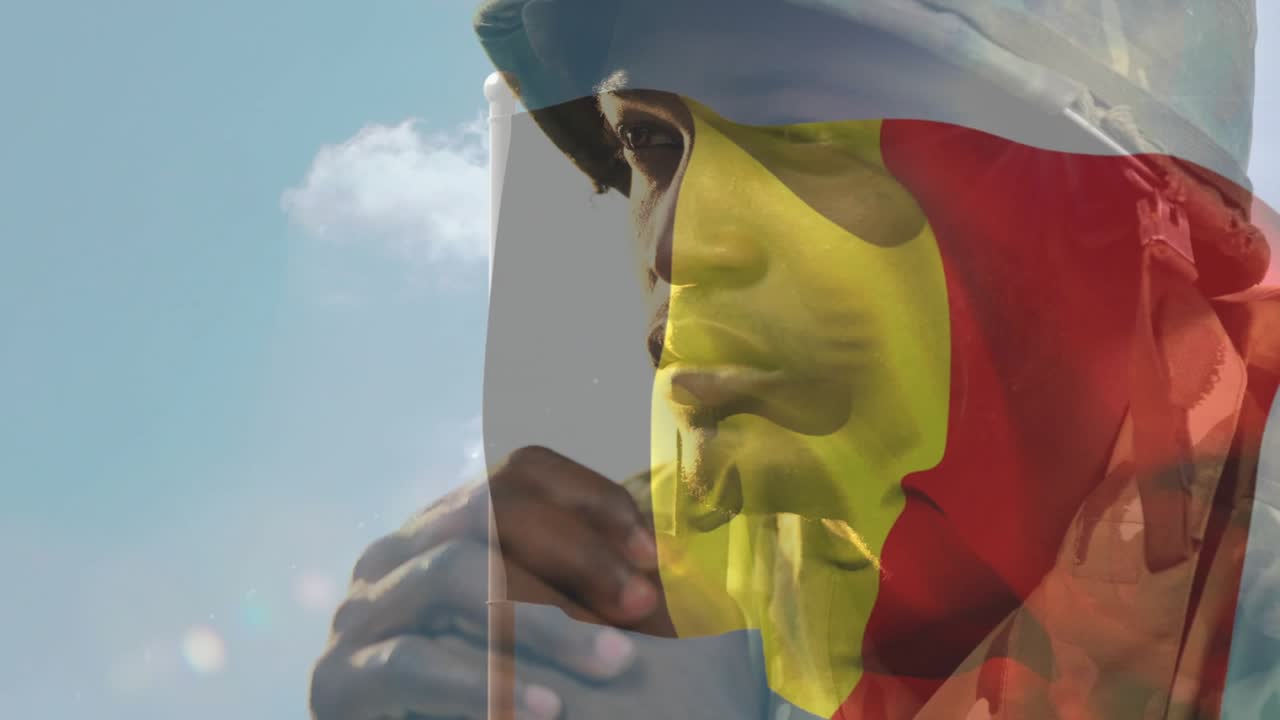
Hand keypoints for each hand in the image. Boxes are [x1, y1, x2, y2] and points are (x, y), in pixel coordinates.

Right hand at [309, 446, 680, 719]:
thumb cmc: (504, 699)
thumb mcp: (551, 633)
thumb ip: (594, 587)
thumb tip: (676, 537)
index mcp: (449, 528)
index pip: (521, 473)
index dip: (593, 501)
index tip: (656, 556)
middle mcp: (398, 552)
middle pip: (488, 508)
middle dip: (576, 553)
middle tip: (644, 607)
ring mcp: (362, 612)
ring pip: (454, 575)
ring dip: (544, 619)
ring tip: (616, 662)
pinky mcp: (340, 681)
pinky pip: (413, 662)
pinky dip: (487, 681)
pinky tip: (548, 708)